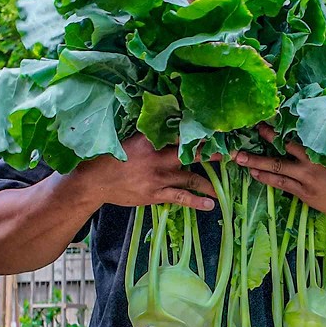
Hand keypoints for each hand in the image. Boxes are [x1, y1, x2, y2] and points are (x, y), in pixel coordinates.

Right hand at [68, 133, 217, 210]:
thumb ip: (150, 134)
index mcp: (151, 140)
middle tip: (232, 153)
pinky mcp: (156, 194)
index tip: (217, 129)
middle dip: (213, 153)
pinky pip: (182, 198)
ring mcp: (158, 177)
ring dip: (210, 182)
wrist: (93, 182)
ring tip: (224, 185)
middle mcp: (158, 157)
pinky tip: (211, 204)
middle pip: (192, 153)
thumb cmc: (111, 157)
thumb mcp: (130, 139)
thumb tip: (169, 122)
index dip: (199, 132)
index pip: (180, 132)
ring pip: (192, 178)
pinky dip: (197, 201)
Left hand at [230, 125, 325, 220]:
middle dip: (266, 137)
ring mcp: (307, 178)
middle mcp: (313, 161)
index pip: (300, 131)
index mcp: (325, 148)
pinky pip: (281, 183)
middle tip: (250, 129)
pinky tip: (255, 173)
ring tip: (239, 156)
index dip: (285, 122)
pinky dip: (267, 177)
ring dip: (257, 161)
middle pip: (284, 146)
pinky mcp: (305, 193)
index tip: (272, 113)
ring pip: (277, 167)